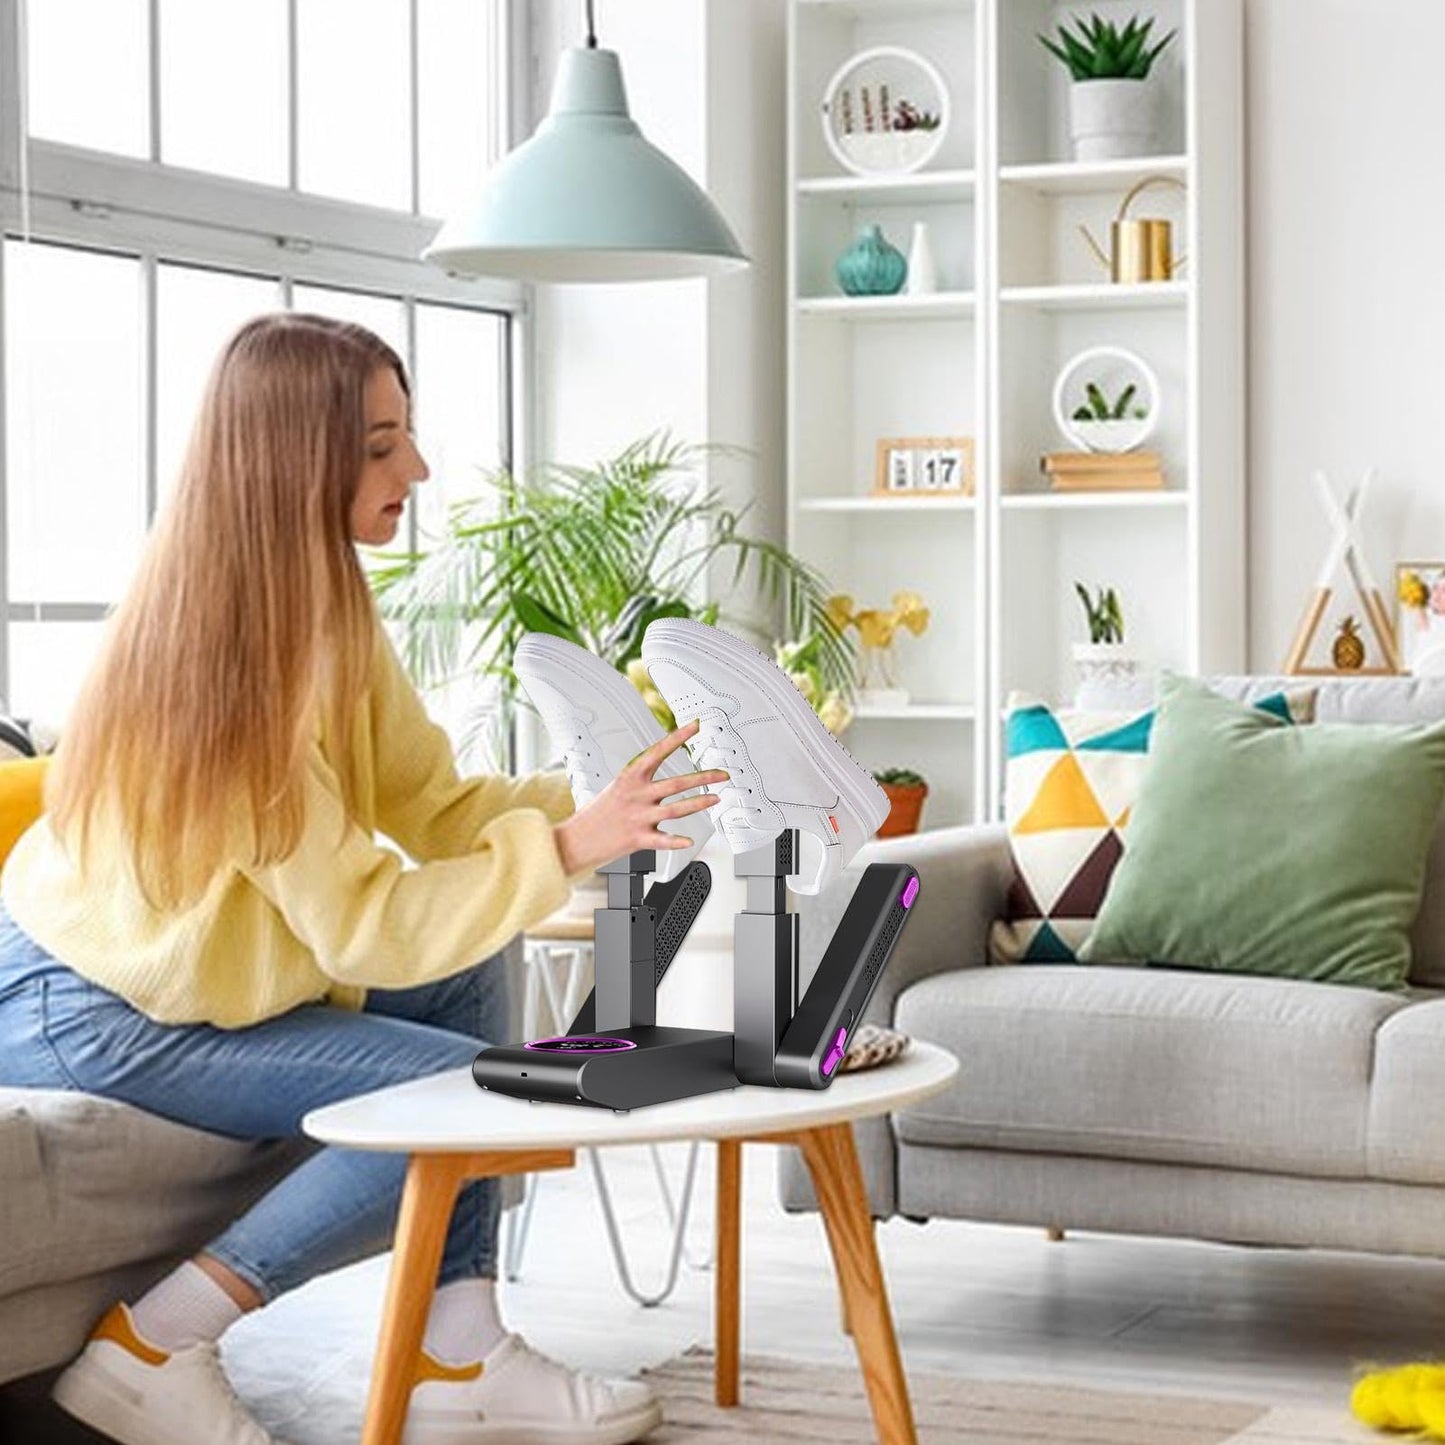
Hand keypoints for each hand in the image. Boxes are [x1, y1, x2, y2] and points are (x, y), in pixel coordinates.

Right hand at [552, 719, 727, 875]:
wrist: (575, 840)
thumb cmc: (597, 815)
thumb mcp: (616, 789)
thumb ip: (640, 783)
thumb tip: (661, 778)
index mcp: (630, 779)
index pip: (657, 752)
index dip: (677, 737)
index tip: (695, 726)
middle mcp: (637, 796)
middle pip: (676, 784)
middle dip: (703, 778)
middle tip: (723, 774)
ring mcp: (638, 817)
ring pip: (676, 810)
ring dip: (699, 803)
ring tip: (716, 798)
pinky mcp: (638, 839)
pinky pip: (663, 840)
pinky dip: (678, 841)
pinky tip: (691, 841)